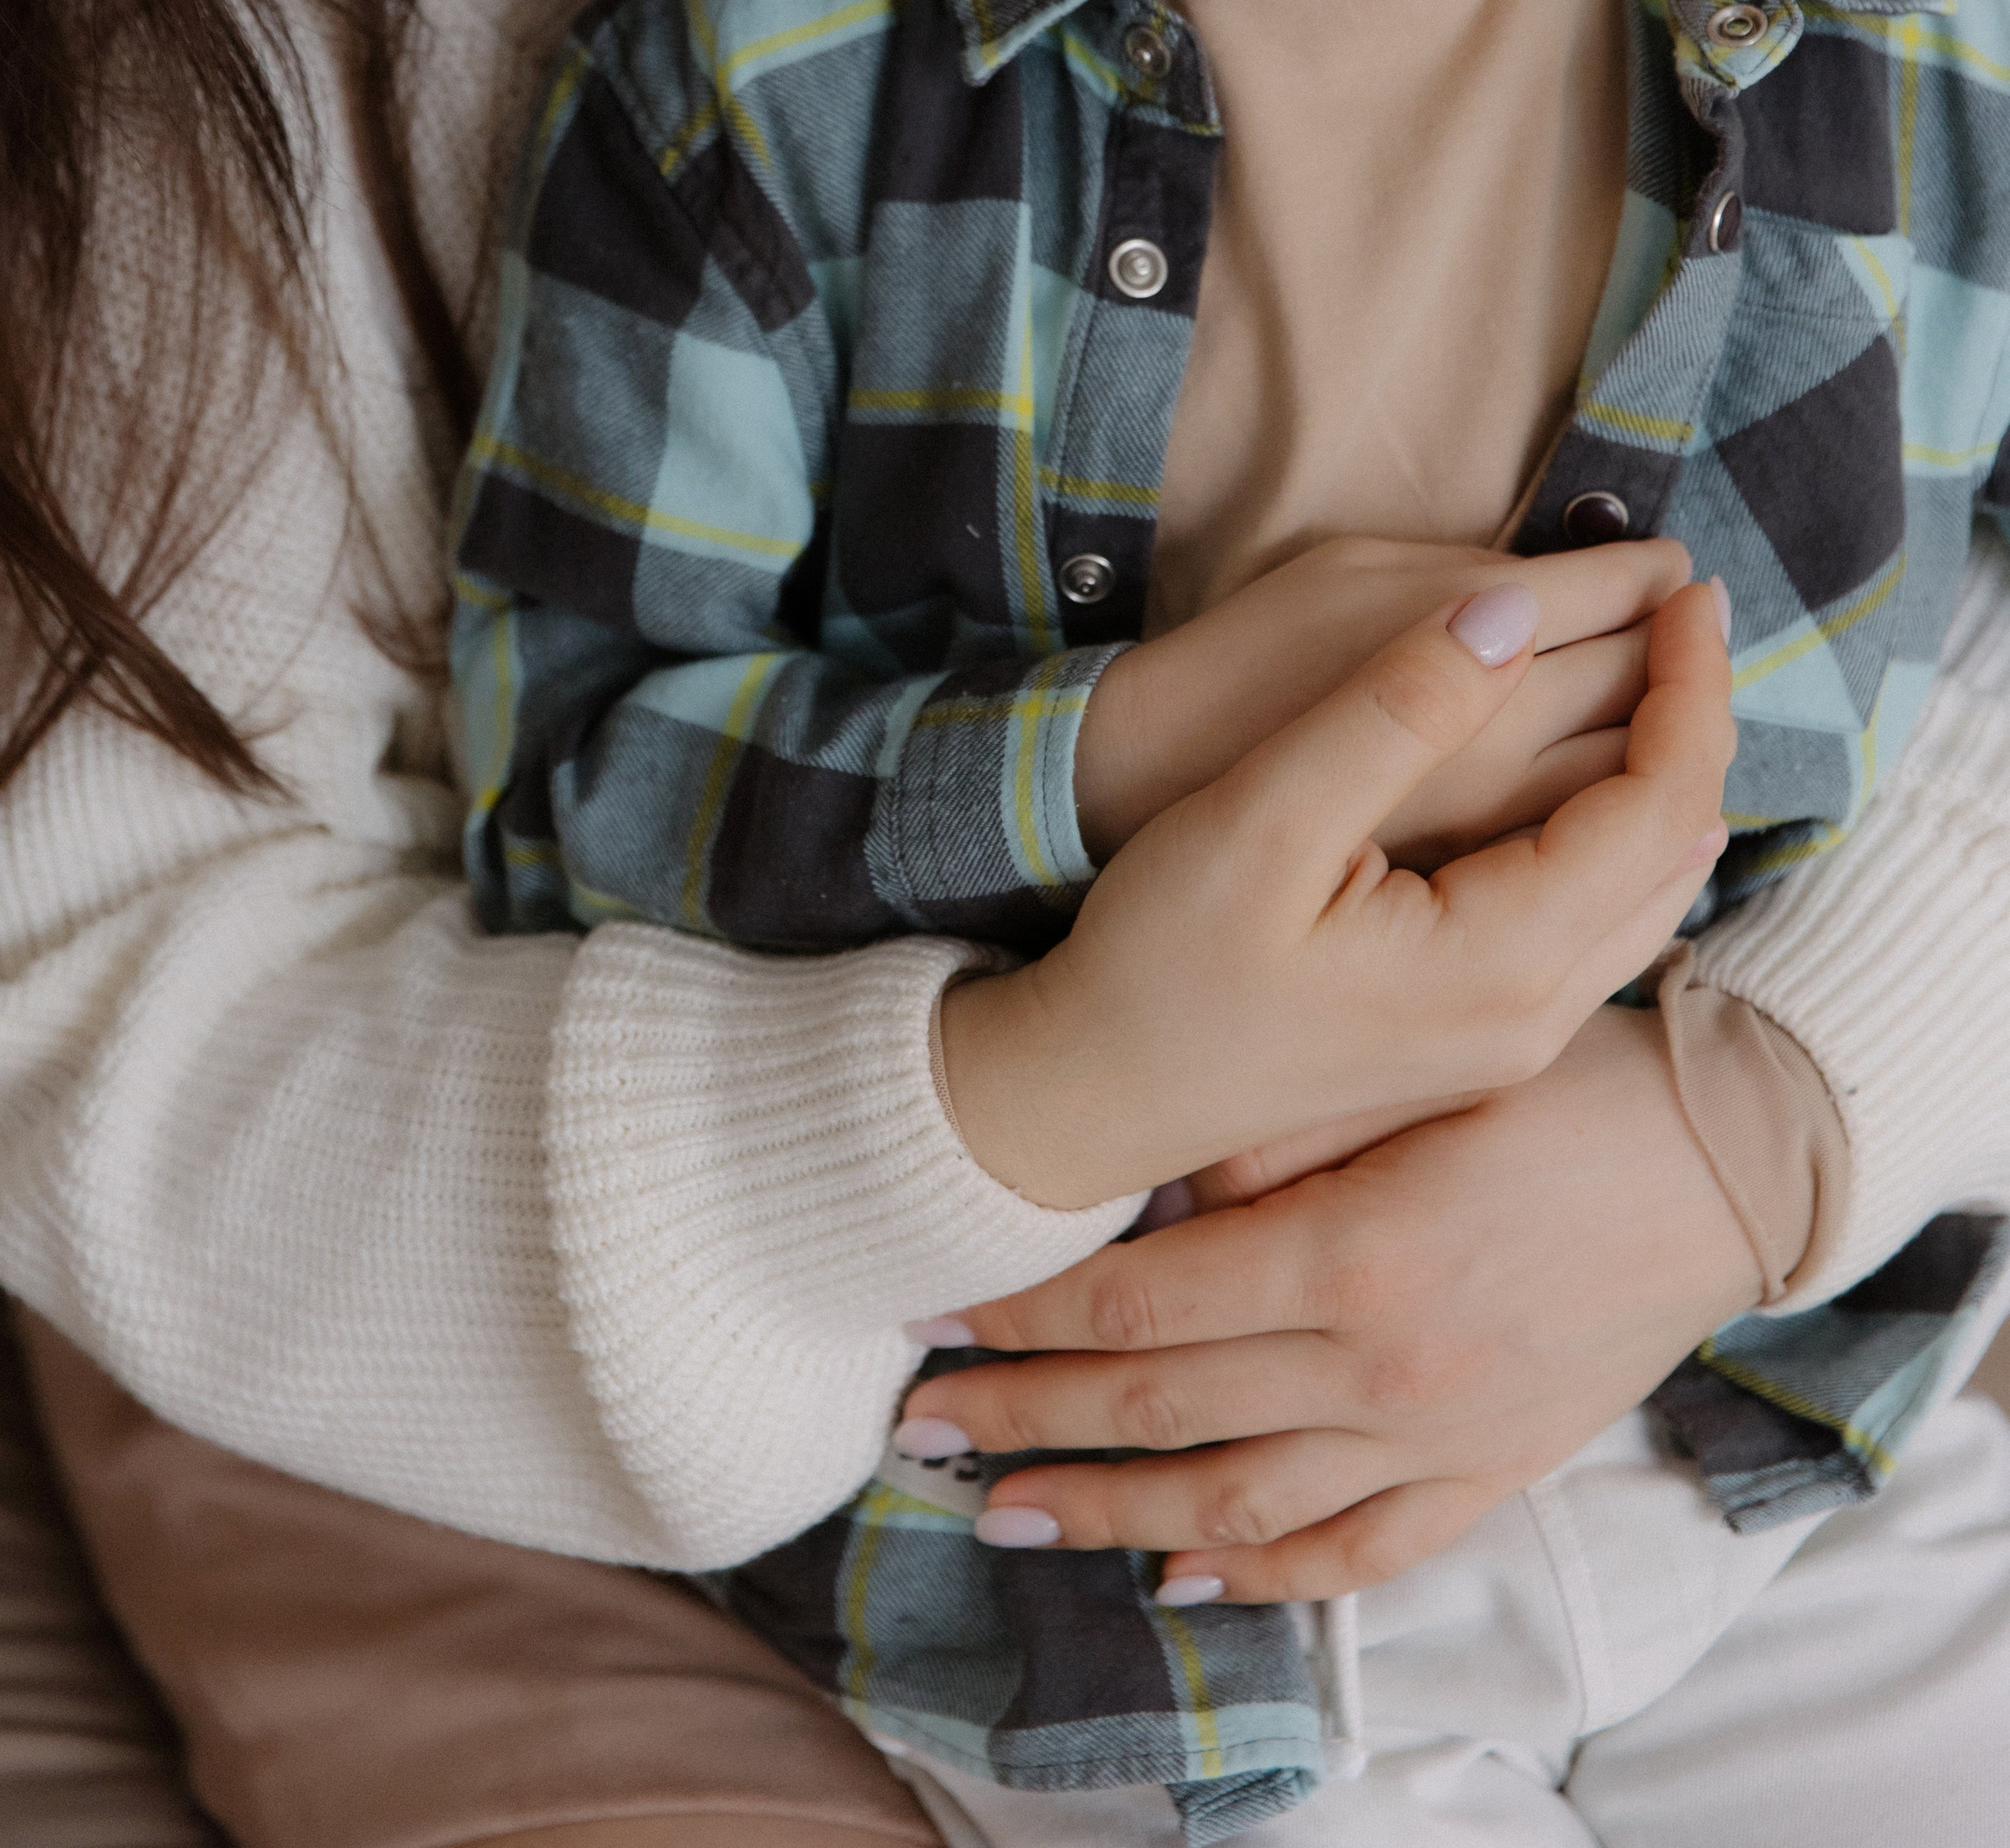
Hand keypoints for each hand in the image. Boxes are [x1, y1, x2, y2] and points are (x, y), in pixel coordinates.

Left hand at [902, 1001, 1761, 1597]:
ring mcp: (1438, 1438)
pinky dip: (1263, 1576)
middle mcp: (1384, 1370)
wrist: (1727, 1155)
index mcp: (1354, 1255)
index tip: (930, 1319)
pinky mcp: (1491, 1471)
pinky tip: (1185, 1573)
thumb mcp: (1416, 1068)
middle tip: (917, 1431)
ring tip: (1006, 1511)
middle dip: (1023, 1422)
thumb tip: (1159, 1191)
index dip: (1022, 1317)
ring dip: (1109, 1514)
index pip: (1138, 1305)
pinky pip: (1357, 1555)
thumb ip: (1275, 1135)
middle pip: (1159, 1413)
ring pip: (1235, 1507)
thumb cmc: (1568, 1078)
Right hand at [940, 581, 1731, 1206]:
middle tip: (1687, 609)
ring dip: (1666, 775)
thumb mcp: (1265, 816)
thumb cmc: (1158, 961)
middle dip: (1697, 719)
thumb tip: (1516, 610)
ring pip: (1651, 892)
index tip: (1690, 586)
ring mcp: (1511, 1040)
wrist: (1089, 1095)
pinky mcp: (1476, 1037)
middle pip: (1677, 849)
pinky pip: (1603, 922)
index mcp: (1502, 963)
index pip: (1658, 803)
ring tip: (1658, 672)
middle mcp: (1534, 1017)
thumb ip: (1396, 709)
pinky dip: (1623, 830)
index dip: (1689, 683)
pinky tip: (1596, 777)